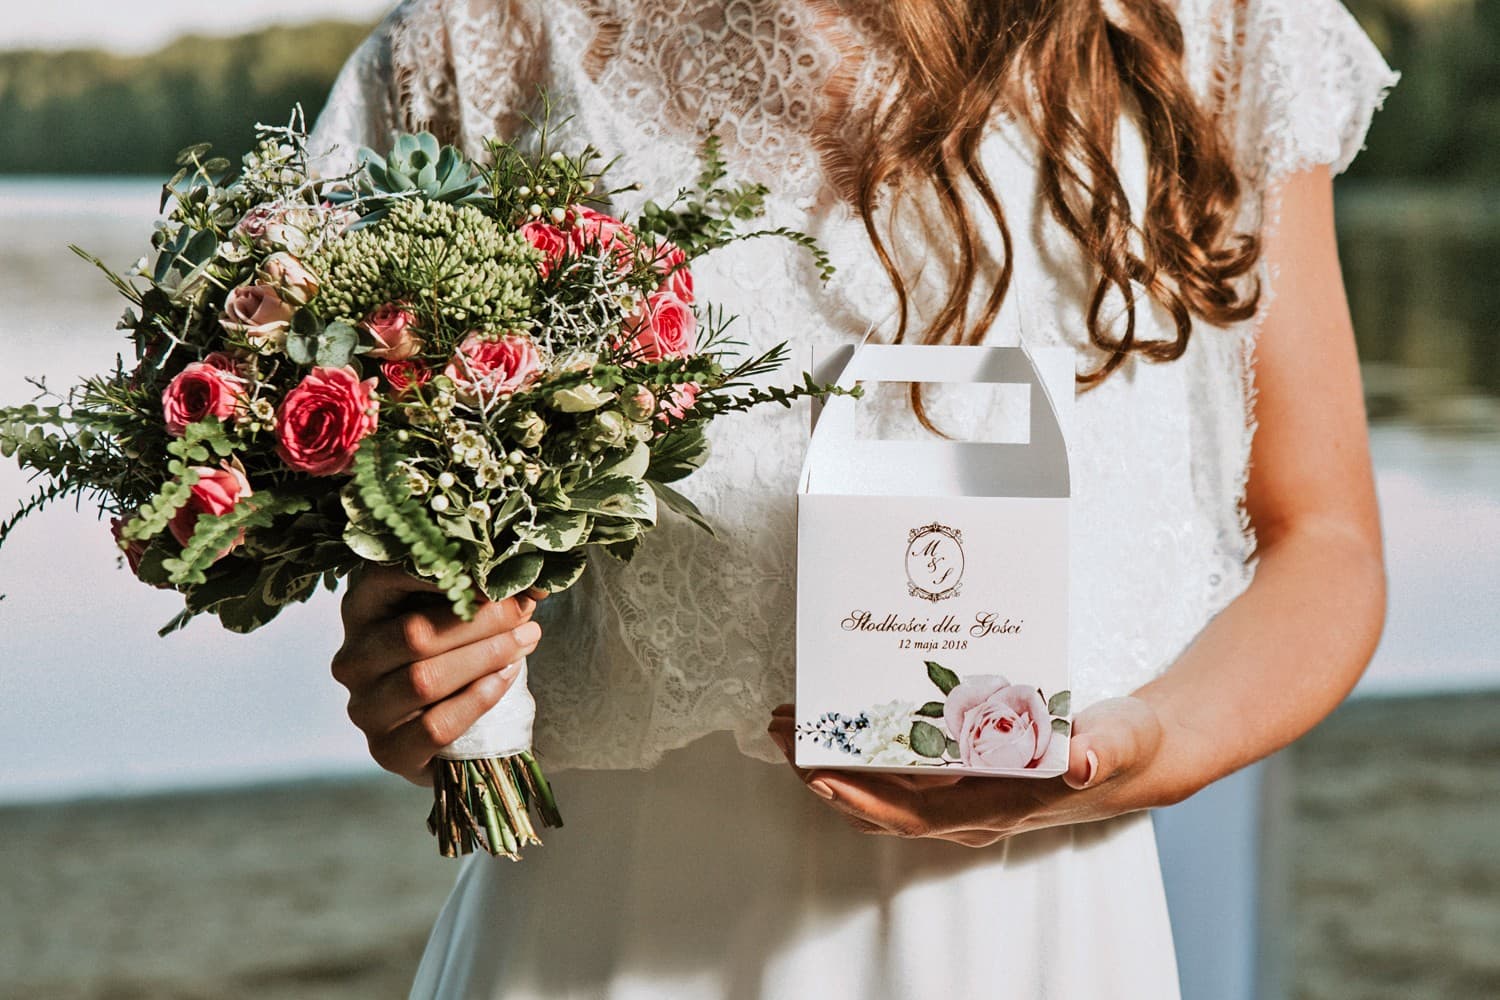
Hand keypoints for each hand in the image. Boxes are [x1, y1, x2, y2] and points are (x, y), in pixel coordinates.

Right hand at [331, 564, 545, 785]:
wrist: (447, 729)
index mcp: (361, 611)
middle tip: (524, 611)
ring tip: (526, 640)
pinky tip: (506, 677)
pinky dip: (478, 698)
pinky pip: (436, 725)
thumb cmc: (451, 654)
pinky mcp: (387, 750)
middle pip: (415, 634)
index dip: (439, 572)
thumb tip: (528, 585)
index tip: (490, 571)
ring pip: (425, 679)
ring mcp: (365, 708)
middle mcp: (353, 659)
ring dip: (485, 656)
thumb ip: (478, 593)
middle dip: (479, 620)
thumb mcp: (455, 614)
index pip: (385, 577)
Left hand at [766, 697, 1164, 846]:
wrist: (1137, 757)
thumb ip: (1098, 749)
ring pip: (882, 790)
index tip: (816, 772)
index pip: (911, 813)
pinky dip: (863, 751)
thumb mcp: (1118, 740)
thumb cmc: (1123, 746)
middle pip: (880, 803)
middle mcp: (969, 808)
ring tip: (790, 722)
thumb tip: (1076, 759)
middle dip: (825, 772)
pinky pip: (899, 772)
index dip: (861, 796)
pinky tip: (842, 721)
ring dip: (834, 762)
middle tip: (778, 730)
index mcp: (995, 805)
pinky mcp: (964, 775)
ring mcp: (963, 794)